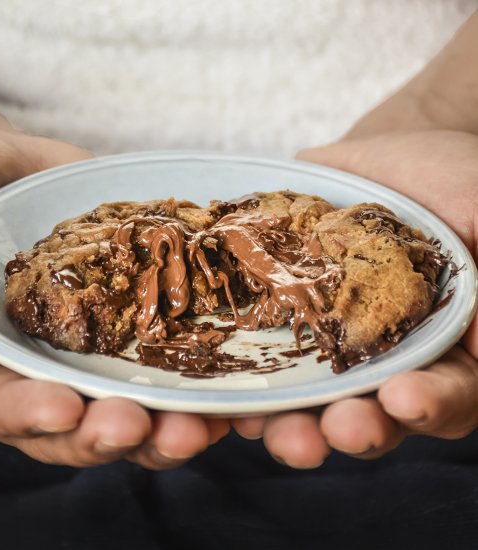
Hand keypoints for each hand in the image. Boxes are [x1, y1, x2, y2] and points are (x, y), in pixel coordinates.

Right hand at [0, 123, 228, 467]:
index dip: (21, 412)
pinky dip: (195, 382)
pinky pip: (161, 365)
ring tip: (202, 424)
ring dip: (162, 424)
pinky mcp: (126, 330)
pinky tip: (228, 392)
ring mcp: (82, 357)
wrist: (2, 171)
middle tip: (144, 426)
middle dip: (106, 430)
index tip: (63, 408)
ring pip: (122, 408)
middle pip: (63, 425)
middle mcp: (27, 374)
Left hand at [233, 128, 477, 466]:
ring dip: (296, 423)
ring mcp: (332, 344)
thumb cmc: (450, 182)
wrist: (387, 160)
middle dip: (357, 426)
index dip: (431, 404)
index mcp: (447, 347)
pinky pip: (265, 361)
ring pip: (314, 401)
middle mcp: (387, 358)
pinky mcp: (287, 321)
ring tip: (280, 428)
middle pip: (377, 413)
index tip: (404, 397)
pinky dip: (249, 384)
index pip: (450, 394)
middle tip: (338, 427)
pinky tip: (232, 398)